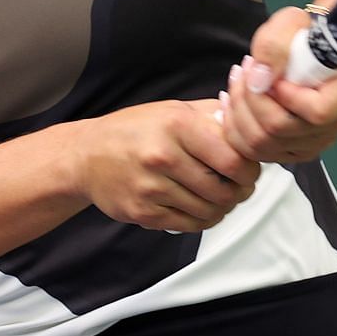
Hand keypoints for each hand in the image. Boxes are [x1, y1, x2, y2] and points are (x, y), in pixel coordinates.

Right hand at [74, 100, 261, 232]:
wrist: (86, 156)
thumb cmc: (135, 130)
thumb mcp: (173, 109)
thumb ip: (212, 115)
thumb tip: (249, 124)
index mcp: (177, 125)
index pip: (233, 159)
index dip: (250, 170)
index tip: (250, 170)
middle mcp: (163, 156)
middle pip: (223, 190)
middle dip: (240, 192)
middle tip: (239, 188)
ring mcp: (151, 188)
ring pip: (209, 211)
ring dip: (222, 208)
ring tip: (221, 198)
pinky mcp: (143, 213)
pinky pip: (189, 225)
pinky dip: (203, 220)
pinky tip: (202, 208)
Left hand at [217, 6, 336, 162]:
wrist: (304, 49)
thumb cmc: (302, 34)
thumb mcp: (290, 22)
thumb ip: (274, 45)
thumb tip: (260, 79)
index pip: (318, 112)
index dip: (286, 96)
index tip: (273, 74)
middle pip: (282, 131)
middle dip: (250, 100)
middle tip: (243, 71)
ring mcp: (316, 142)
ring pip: (263, 146)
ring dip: (238, 113)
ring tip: (237, 83)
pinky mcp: (293, 152)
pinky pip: (255, 153)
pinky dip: (235, 129)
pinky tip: (233, 104)